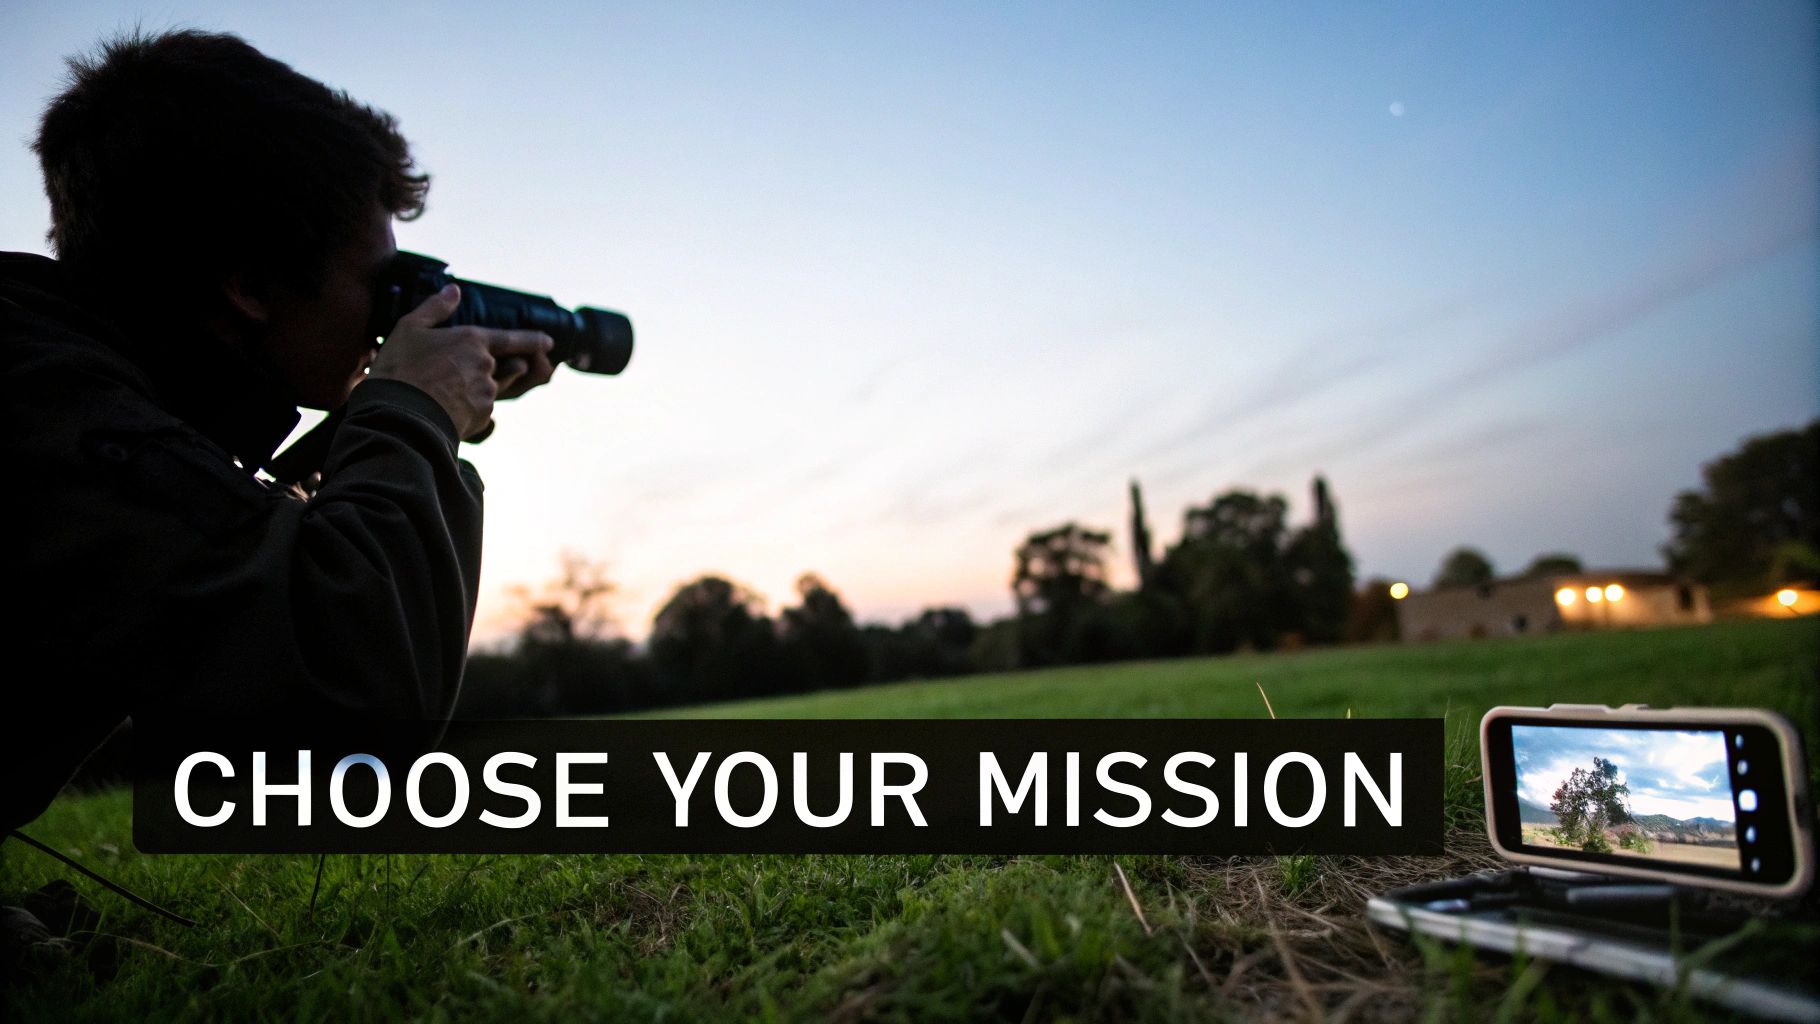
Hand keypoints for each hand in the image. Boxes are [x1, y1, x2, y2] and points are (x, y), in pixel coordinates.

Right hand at [365, 284, 553, 439]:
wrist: (400, 415)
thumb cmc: (401, 368)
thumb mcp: (409, 329)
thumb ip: (435, 308)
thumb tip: (454, 290)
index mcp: (472, 340)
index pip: (512, 338)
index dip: (533, 340)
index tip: (549, 342)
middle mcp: (487, 365)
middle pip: (498, 368)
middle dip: (483, 372)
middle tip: (448, 378)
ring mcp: (488, 391)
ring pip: (489, 390)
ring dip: (474, 391)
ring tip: (441, 394)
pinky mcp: (483, 416)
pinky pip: (481, 411)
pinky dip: (467, 410)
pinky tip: (443, 410)